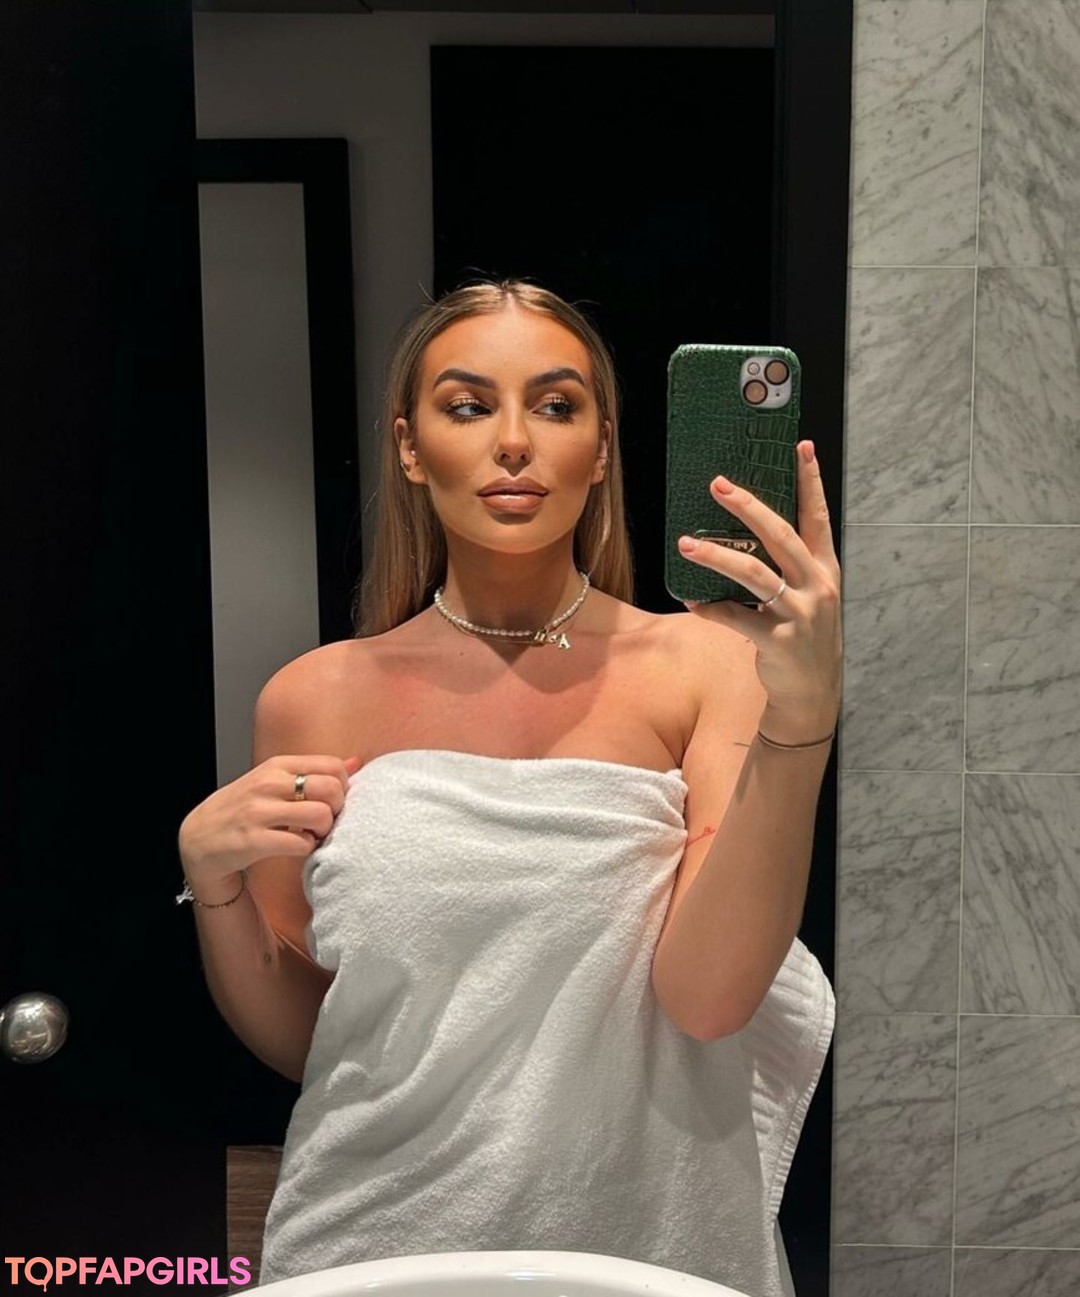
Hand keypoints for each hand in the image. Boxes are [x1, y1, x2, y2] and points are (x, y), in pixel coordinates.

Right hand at [178, 754, 361, 894]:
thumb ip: (315, 771)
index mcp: (278, 765)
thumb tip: (357, 761)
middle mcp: (269, 783)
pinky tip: (298, 847)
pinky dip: (307, 849)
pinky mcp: (254, 840)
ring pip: (320, 815)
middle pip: (331, 789)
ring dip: (323, 830)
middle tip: (325, 820)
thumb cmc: (244, 807)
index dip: (342, 787)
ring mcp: (259, 812)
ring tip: (312, 834)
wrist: (200, 837)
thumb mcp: (275, 780)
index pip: (332, 765)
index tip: (331, 801)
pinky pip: (300, 844)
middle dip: (337, 809)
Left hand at [677, 440, 841, 742]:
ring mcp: (801, 614)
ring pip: (755, 574)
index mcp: (825, 569)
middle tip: (718, 485)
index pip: (818, 517)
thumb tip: (747, 529)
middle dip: (749, 507)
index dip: (811, 482)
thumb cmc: (803, 635)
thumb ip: (788, 566)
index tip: (802, 447)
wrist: (812, 692)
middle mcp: (817, 586)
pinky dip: (713, 609)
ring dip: (717, 557)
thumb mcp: (808, 596)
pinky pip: (739, 618)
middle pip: (781, 536)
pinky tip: (693, 603)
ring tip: (686, 545)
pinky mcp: (780, 641)